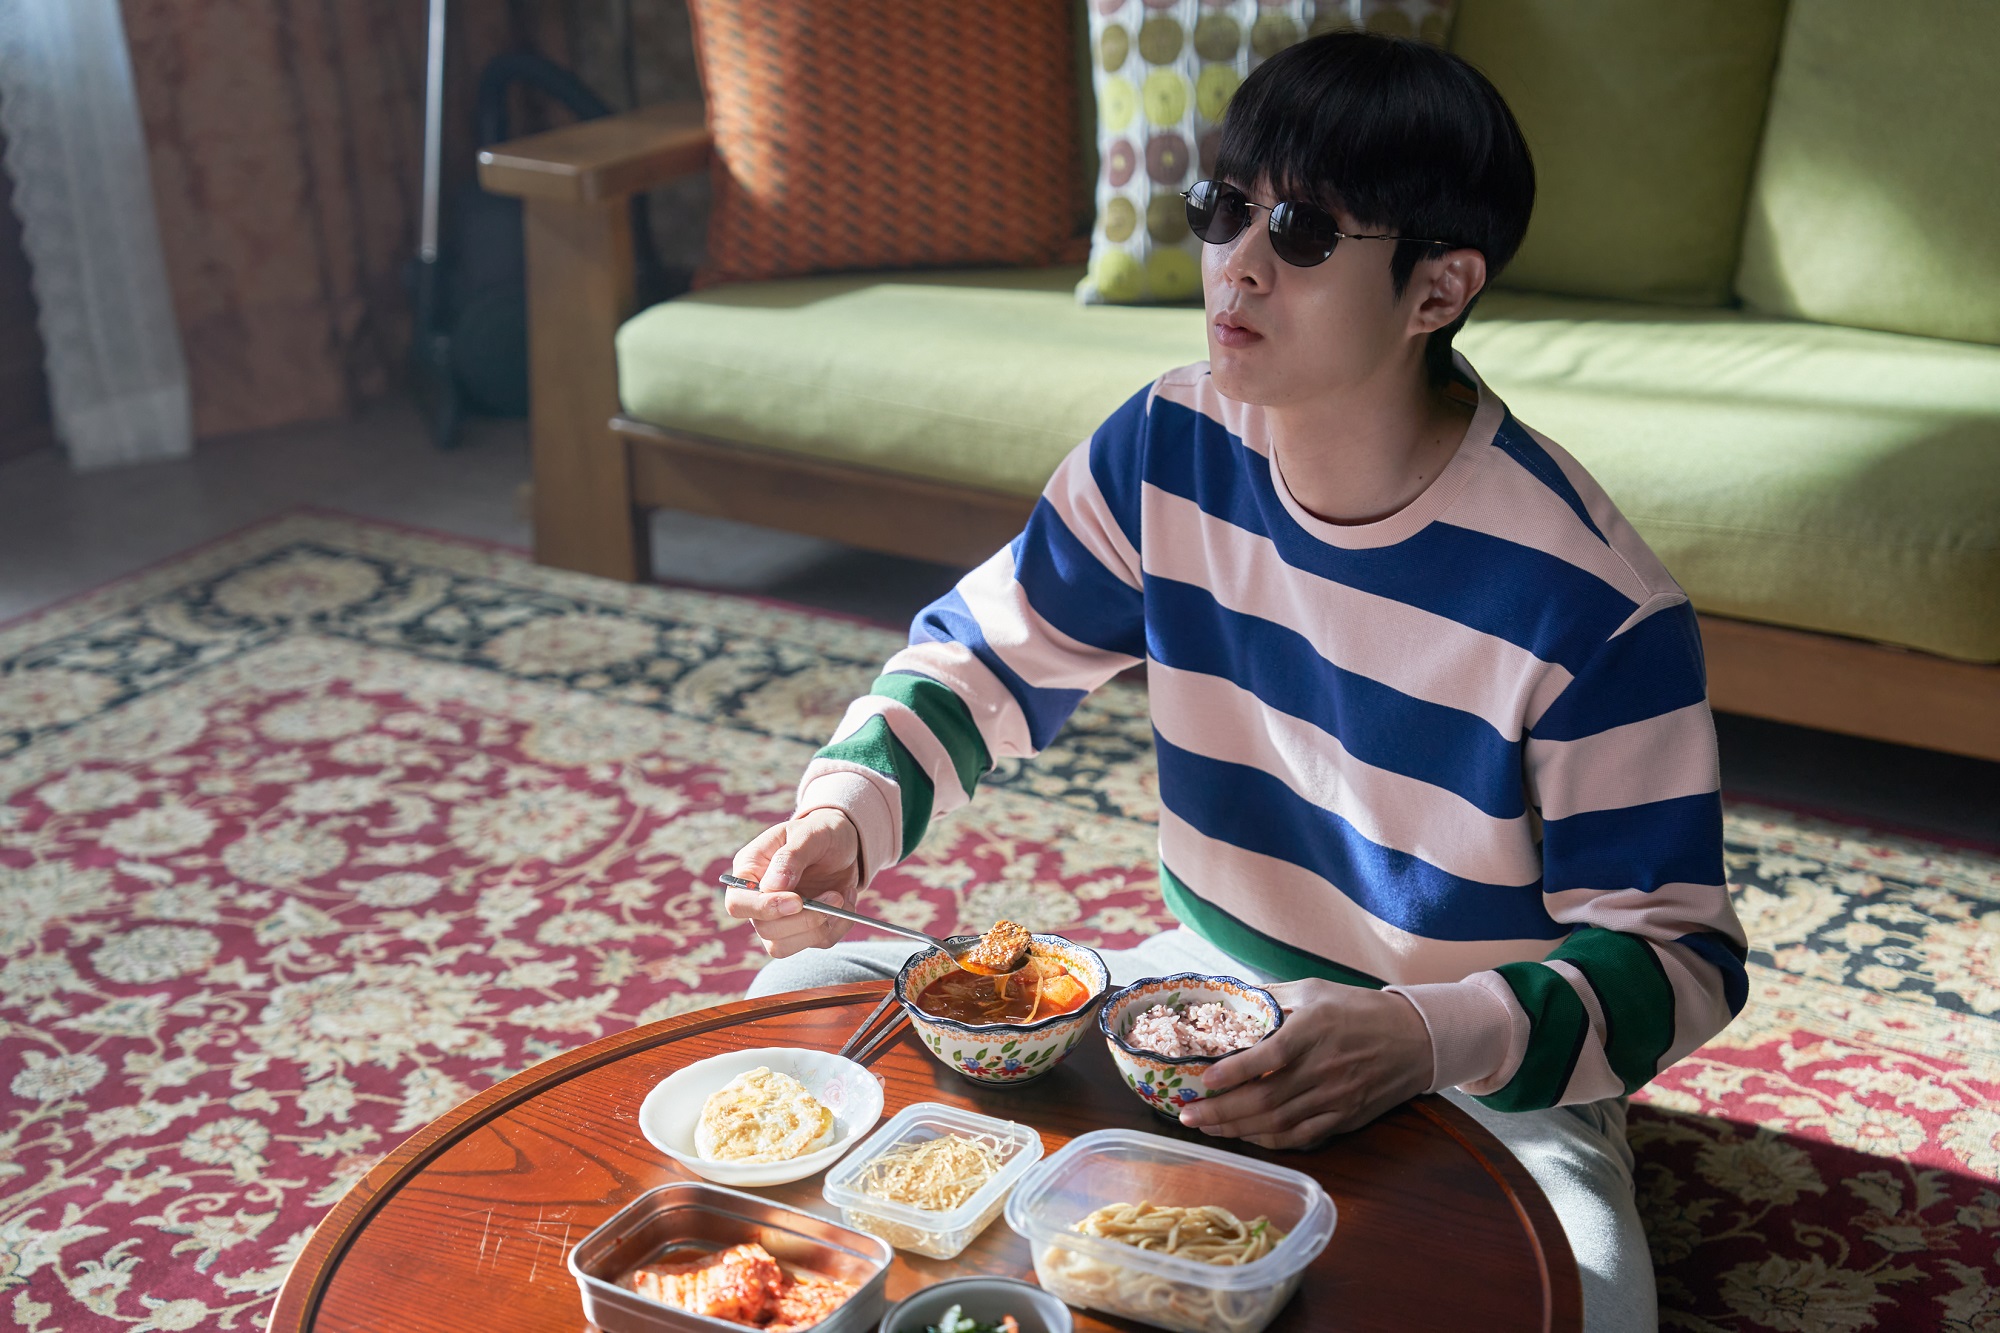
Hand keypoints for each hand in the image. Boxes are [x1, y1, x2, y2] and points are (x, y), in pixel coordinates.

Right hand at [723, 809, 861, 957]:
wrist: (844, 843)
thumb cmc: (820, 832)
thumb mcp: (809, 833)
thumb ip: (790, 856)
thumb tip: (773, 887)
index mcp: (750, 871)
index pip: (737, 904)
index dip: (764, 909)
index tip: (797, 901)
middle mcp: (759, 900)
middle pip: (765, 930)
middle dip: (804, 920)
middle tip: (835, 896)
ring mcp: (779, 919)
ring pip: (785, 946)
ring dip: (819, 928)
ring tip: (841, 897)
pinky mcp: (804, 929)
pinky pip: (817, 942)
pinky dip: (838, 926)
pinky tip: (846, 900)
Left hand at [1176, 980, 1433, 1148]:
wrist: (1416, 1039)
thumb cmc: (1359, 1009)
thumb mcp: (1315, 990)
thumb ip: (1272, 997)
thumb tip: (1229, 1000)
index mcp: (1316, 1030)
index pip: (1271, 1055)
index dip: (1236, 1071)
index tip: (1205, 1079)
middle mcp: (1324, 1068)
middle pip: (1267, 1099)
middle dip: (1222, 1111)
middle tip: (1188, 1114)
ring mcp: (1335, 1098)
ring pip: (1279, 1123)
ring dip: (1237, 1129)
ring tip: (1206, 1127)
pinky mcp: (1344, 1118)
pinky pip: (1301, 1137)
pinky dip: (1269, 1140)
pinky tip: (1245, 1135)